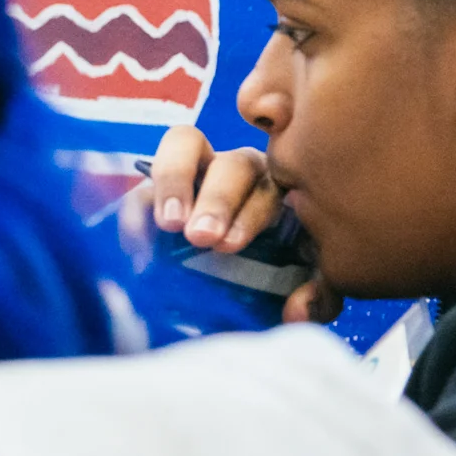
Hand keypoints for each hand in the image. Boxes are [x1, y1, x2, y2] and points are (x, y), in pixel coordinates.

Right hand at [119, 128, 340, 322]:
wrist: (235, 284)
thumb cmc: (277, 273)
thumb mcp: (304, 283)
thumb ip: (317, 295)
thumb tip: (298, 311)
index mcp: (279, 189)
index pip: (269, 187)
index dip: (248, 214)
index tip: (229, 246)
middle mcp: (239, 172)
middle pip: (231, 164)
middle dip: (215, 200)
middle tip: (200, 237)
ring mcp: (193, 173)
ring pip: (184, 144)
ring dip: (174, 182)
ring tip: (167, 224)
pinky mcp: (153, 192)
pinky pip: (141, 187)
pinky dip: (137, 213)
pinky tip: (139, 249)